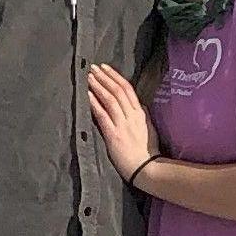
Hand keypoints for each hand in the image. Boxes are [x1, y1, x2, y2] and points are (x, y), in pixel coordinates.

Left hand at [85, 62, 155, 180]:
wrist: (146, 168)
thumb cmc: (147, 151)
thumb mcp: (148, 129)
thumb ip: (141, 115)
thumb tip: (137, 103)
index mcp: (140, 114)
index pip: (128, 89)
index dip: (116, 76)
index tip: (106, 68)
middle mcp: (132, 116)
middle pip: (118, 91)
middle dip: (105, 77)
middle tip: (94, 68)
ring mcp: (123, 125)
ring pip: (110, 100)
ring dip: (99, 86)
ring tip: (89, 77)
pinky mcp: (114, 135)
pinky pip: (103, 115)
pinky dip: (95, 103)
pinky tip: (88, 95)